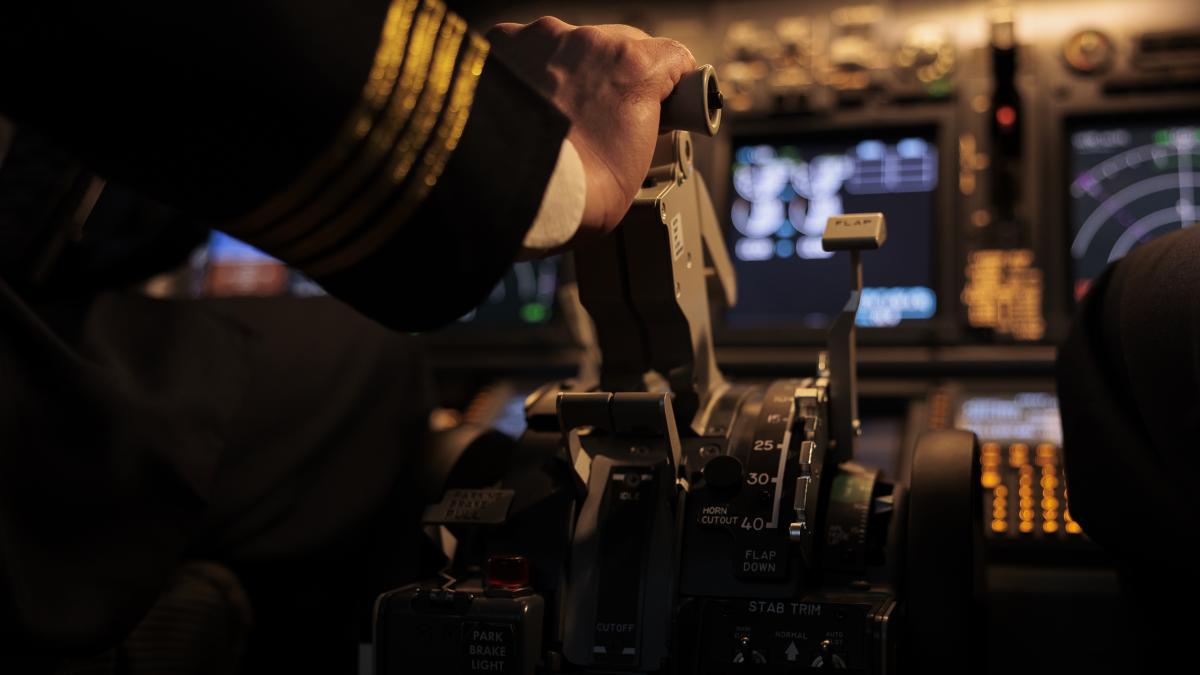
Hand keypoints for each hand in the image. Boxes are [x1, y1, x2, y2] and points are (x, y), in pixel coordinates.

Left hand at [487, 18, 696, 238]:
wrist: (506, 195)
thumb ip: (644, 126)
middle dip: (615, 80)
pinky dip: (528, 77)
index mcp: (631, 67)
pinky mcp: (500, 47)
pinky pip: (526, 52)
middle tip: (605, 120)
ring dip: (569, 76)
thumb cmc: (574, 195)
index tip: (662, 100)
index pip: (671, 57)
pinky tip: (526, 111)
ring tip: (557, 122)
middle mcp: (586, 42)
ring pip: (568, 48)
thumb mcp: (637, 170)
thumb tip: (631, 123)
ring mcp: (539, 40)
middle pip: (617, 47)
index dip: (668, 84)